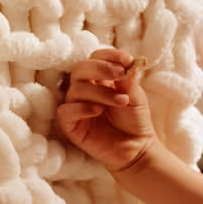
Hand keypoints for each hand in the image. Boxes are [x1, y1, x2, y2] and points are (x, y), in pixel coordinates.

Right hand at [56, 48, 157, 172]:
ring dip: (100, 92)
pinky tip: (98, 111)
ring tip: (122, 101)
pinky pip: (66, 111)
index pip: (96, 58)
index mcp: (101, 79)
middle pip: (80, 68)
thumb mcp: (136, 97)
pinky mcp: (70, 125)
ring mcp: (76, 106)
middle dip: (101, 68)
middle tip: (120, 74)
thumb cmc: (135, 120)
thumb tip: (130, 63)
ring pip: (76, 89)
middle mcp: (85, 89)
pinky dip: (82, 108)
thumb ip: (129, 81)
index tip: (127, 60)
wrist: (136, 147)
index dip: (110, 56)